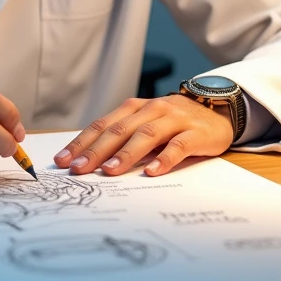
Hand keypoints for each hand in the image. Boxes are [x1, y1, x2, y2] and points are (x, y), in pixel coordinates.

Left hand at [53, 94, 233, 176]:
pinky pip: (178, 146)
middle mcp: (151, 110)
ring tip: (110, 171)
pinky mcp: (195, 133)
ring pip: (146, 135)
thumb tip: (90, 160)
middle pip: (119, 130)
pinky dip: (164, 158)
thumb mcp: (146, 124)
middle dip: (96, 150)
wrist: (216, 110)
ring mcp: (173, 119)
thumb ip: (123, 137)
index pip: (102, 125)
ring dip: (126, 154)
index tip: (63, 160)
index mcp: (133, 108)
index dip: (82, 142)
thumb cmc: (173, 122)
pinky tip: (152, 172)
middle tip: (78, 169)